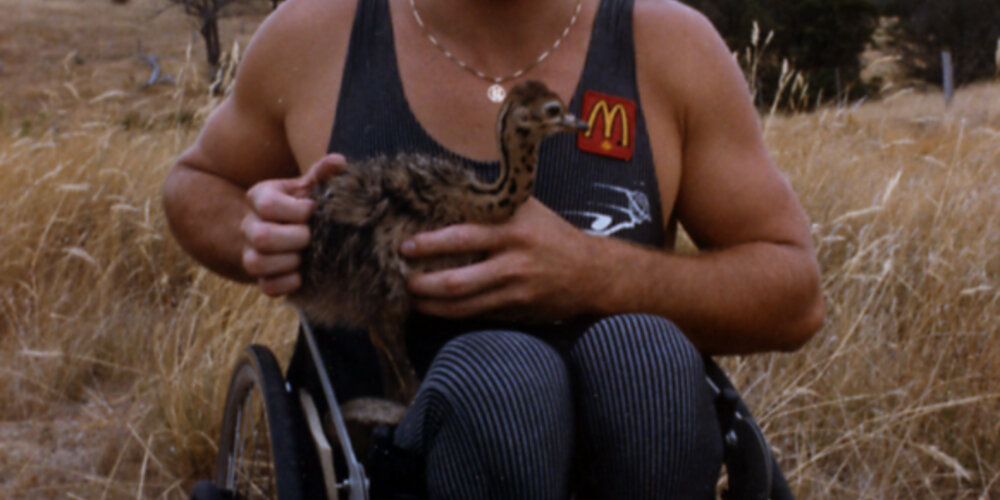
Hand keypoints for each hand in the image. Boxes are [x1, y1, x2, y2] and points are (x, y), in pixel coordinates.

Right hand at [241, 154, 344, 295]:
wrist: (285, 229)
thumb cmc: (301, 204)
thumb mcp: (308, 187)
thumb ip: (321, 175)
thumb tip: (339, 161)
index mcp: (260, 197)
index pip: (268, 205)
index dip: (297, 211)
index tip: (313, 211)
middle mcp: (249, 225)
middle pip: (262, 237)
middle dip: (296, 239)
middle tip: (312, 237)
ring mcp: (250, 253)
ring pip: (256, 263)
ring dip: (290, 262)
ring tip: (305, 256)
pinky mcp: (259, 277)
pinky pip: (266, 287)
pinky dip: (287, 284)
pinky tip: (302, 274)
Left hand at [402, 198, 608, 322]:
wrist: (591, 274)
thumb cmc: (552, 235)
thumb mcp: (527, 209)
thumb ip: (491, 205)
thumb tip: (447, 193)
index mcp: (513, 232)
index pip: (463, 238)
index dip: (430, 244)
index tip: (406, 246)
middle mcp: (513, 265)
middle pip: (456, 282)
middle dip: (423, 284)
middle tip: (403, 279)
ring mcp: (514, 294)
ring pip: (462, 307)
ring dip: (431, 305)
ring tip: (412, 298)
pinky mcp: (516, 314)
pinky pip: (477, 316)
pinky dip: (453, 313)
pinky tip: (436, 308)